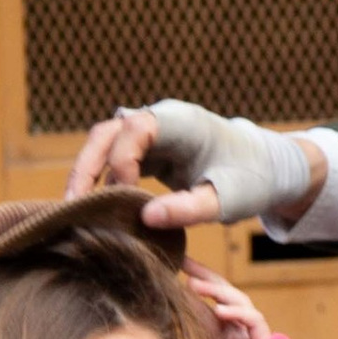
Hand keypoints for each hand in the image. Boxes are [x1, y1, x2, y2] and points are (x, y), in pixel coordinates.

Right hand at [66, 102, 325, 228]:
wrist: (266, 167)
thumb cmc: (251, 180)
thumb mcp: (227, 200)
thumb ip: (190, 209)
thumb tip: (146, 218)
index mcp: (182, 122)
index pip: (136, 128)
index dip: (122, 160)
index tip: (126, 198)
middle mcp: (161, 121)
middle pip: (107, 133)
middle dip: (85, 167)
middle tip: (71, 206)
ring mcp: (153, 134)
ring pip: (104, 145)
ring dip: (87, 175)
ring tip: (73, 212)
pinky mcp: (150, 151)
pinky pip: (115, 160)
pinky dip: (102, 182)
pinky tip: (94, 211)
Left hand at [183, 260, 271, 338]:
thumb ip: (199, 323)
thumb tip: (179, 300)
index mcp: (226, 323)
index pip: (210, 295)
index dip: (196, 279)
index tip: (178, 263)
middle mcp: (240, 320)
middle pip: (224, 289)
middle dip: (205, 274)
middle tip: (185, 261)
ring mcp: (252, 327)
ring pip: (238, 298)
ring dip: (216, 290)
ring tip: (194, 284)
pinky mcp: (263, 337)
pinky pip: (252, 318)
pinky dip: (237, 312)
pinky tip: (219, 310)